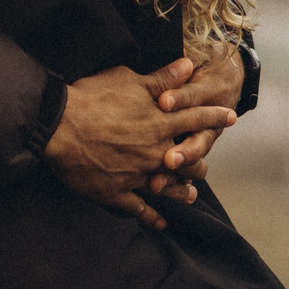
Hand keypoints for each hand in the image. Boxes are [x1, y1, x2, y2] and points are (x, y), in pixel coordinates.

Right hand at [44, 63, 236, 231]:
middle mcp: (154, 151)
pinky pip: (139, 209)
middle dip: (199, 161)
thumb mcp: (129, 80)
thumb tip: (187, 65)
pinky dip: (152, 217)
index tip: (230, 117)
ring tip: (191, 195)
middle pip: (188, 160)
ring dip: (181, 192)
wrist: (58, 126)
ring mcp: (138, 175)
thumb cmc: (93, 98)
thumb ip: (162, 77)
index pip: (196, 119)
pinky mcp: (117, 192)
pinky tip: (160, 223)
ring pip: (169, 187)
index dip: (214, 117)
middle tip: (205, 165)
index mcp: (160, 122)